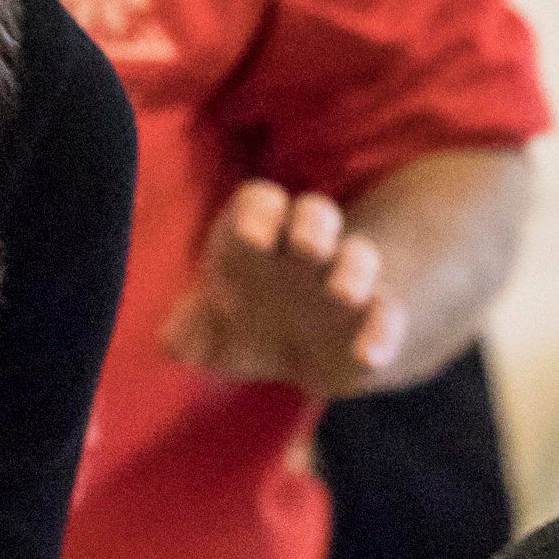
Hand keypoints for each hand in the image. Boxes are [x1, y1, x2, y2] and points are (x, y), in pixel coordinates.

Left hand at [159, 178, 404, 397]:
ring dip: (353, 270)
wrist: (298, 352)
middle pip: (316, 215)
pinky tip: (371, 356)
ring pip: (359, 255)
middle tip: (308, 246)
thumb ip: (189, 334)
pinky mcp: (374, 313)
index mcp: (259, 234)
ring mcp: (344, 276)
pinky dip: (382, 332)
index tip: (249, 235)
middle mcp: (305, 246)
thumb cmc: (243, 325)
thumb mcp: (210, 335)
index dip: (258, 212)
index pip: (260, 202)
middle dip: (313, 226)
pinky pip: (386, 313)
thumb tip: (172, 339)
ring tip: (344, 293)